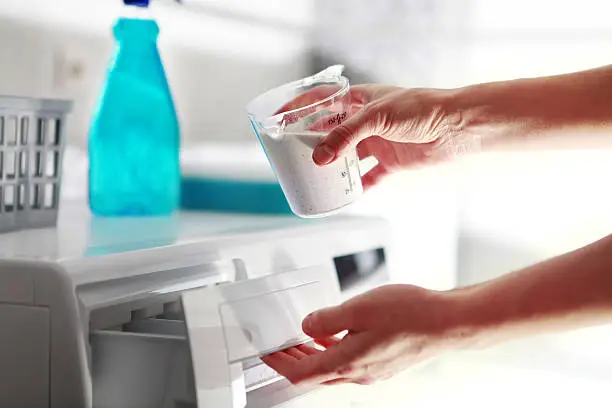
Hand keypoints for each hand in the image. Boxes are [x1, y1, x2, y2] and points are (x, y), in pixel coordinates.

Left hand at [261, 284, 466, 385]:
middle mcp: (358, 373)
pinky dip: (334, 351)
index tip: (269, 354)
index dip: (280, 364)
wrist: (447, 322)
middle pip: (315, 373)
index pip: (301, 373)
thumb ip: (327, 319)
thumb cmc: (410, 314)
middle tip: (280, 347)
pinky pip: (349, 363)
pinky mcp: (383, 364)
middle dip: (294, 359)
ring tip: (302, 339)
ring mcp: (372, 371)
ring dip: (313, 355)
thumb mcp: (358, 308)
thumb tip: (307, 326)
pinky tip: (335, 335)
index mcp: (348, 361)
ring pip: (332, 369)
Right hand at [276, 84, 476, 188]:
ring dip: (332, 168)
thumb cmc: (421, 109)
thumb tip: (319, 158)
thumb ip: (346, 137)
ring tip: (312, 178)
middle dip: (311, 143)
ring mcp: (377, 143)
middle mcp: (366, 122)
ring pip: (347, 158)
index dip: (299, 109)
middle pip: (330, 133)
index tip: (278, 119)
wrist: (457, 127)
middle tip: (291, 155)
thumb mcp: (377, 118)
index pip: (322, 101)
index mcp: (359, 101)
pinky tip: (344, 196)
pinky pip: (369, 178)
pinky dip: (357, 188)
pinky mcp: (391, 163)